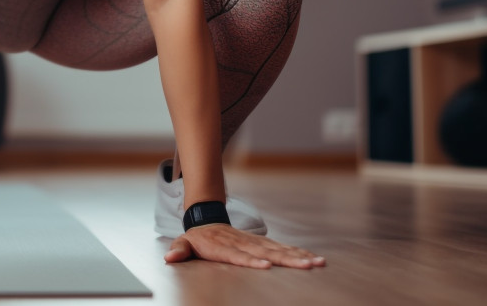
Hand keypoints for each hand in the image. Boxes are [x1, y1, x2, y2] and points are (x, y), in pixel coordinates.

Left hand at [164, 224, 324, 268]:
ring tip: (317, 262)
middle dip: (287, 260)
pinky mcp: (263, 244)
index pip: (239, 255)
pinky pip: (283, 248)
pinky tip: (313, 259)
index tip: (266, 266)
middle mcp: (243, 243)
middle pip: (266, 253)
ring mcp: (255, 243)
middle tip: (307, 266)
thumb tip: (169, 258)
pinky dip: (298, 253)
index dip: (251, 261)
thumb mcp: (184, 242)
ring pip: (279, 250)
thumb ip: (179, 250)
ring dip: (299, 257)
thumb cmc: (198, 238)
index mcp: (224, 246)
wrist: (208, 219)